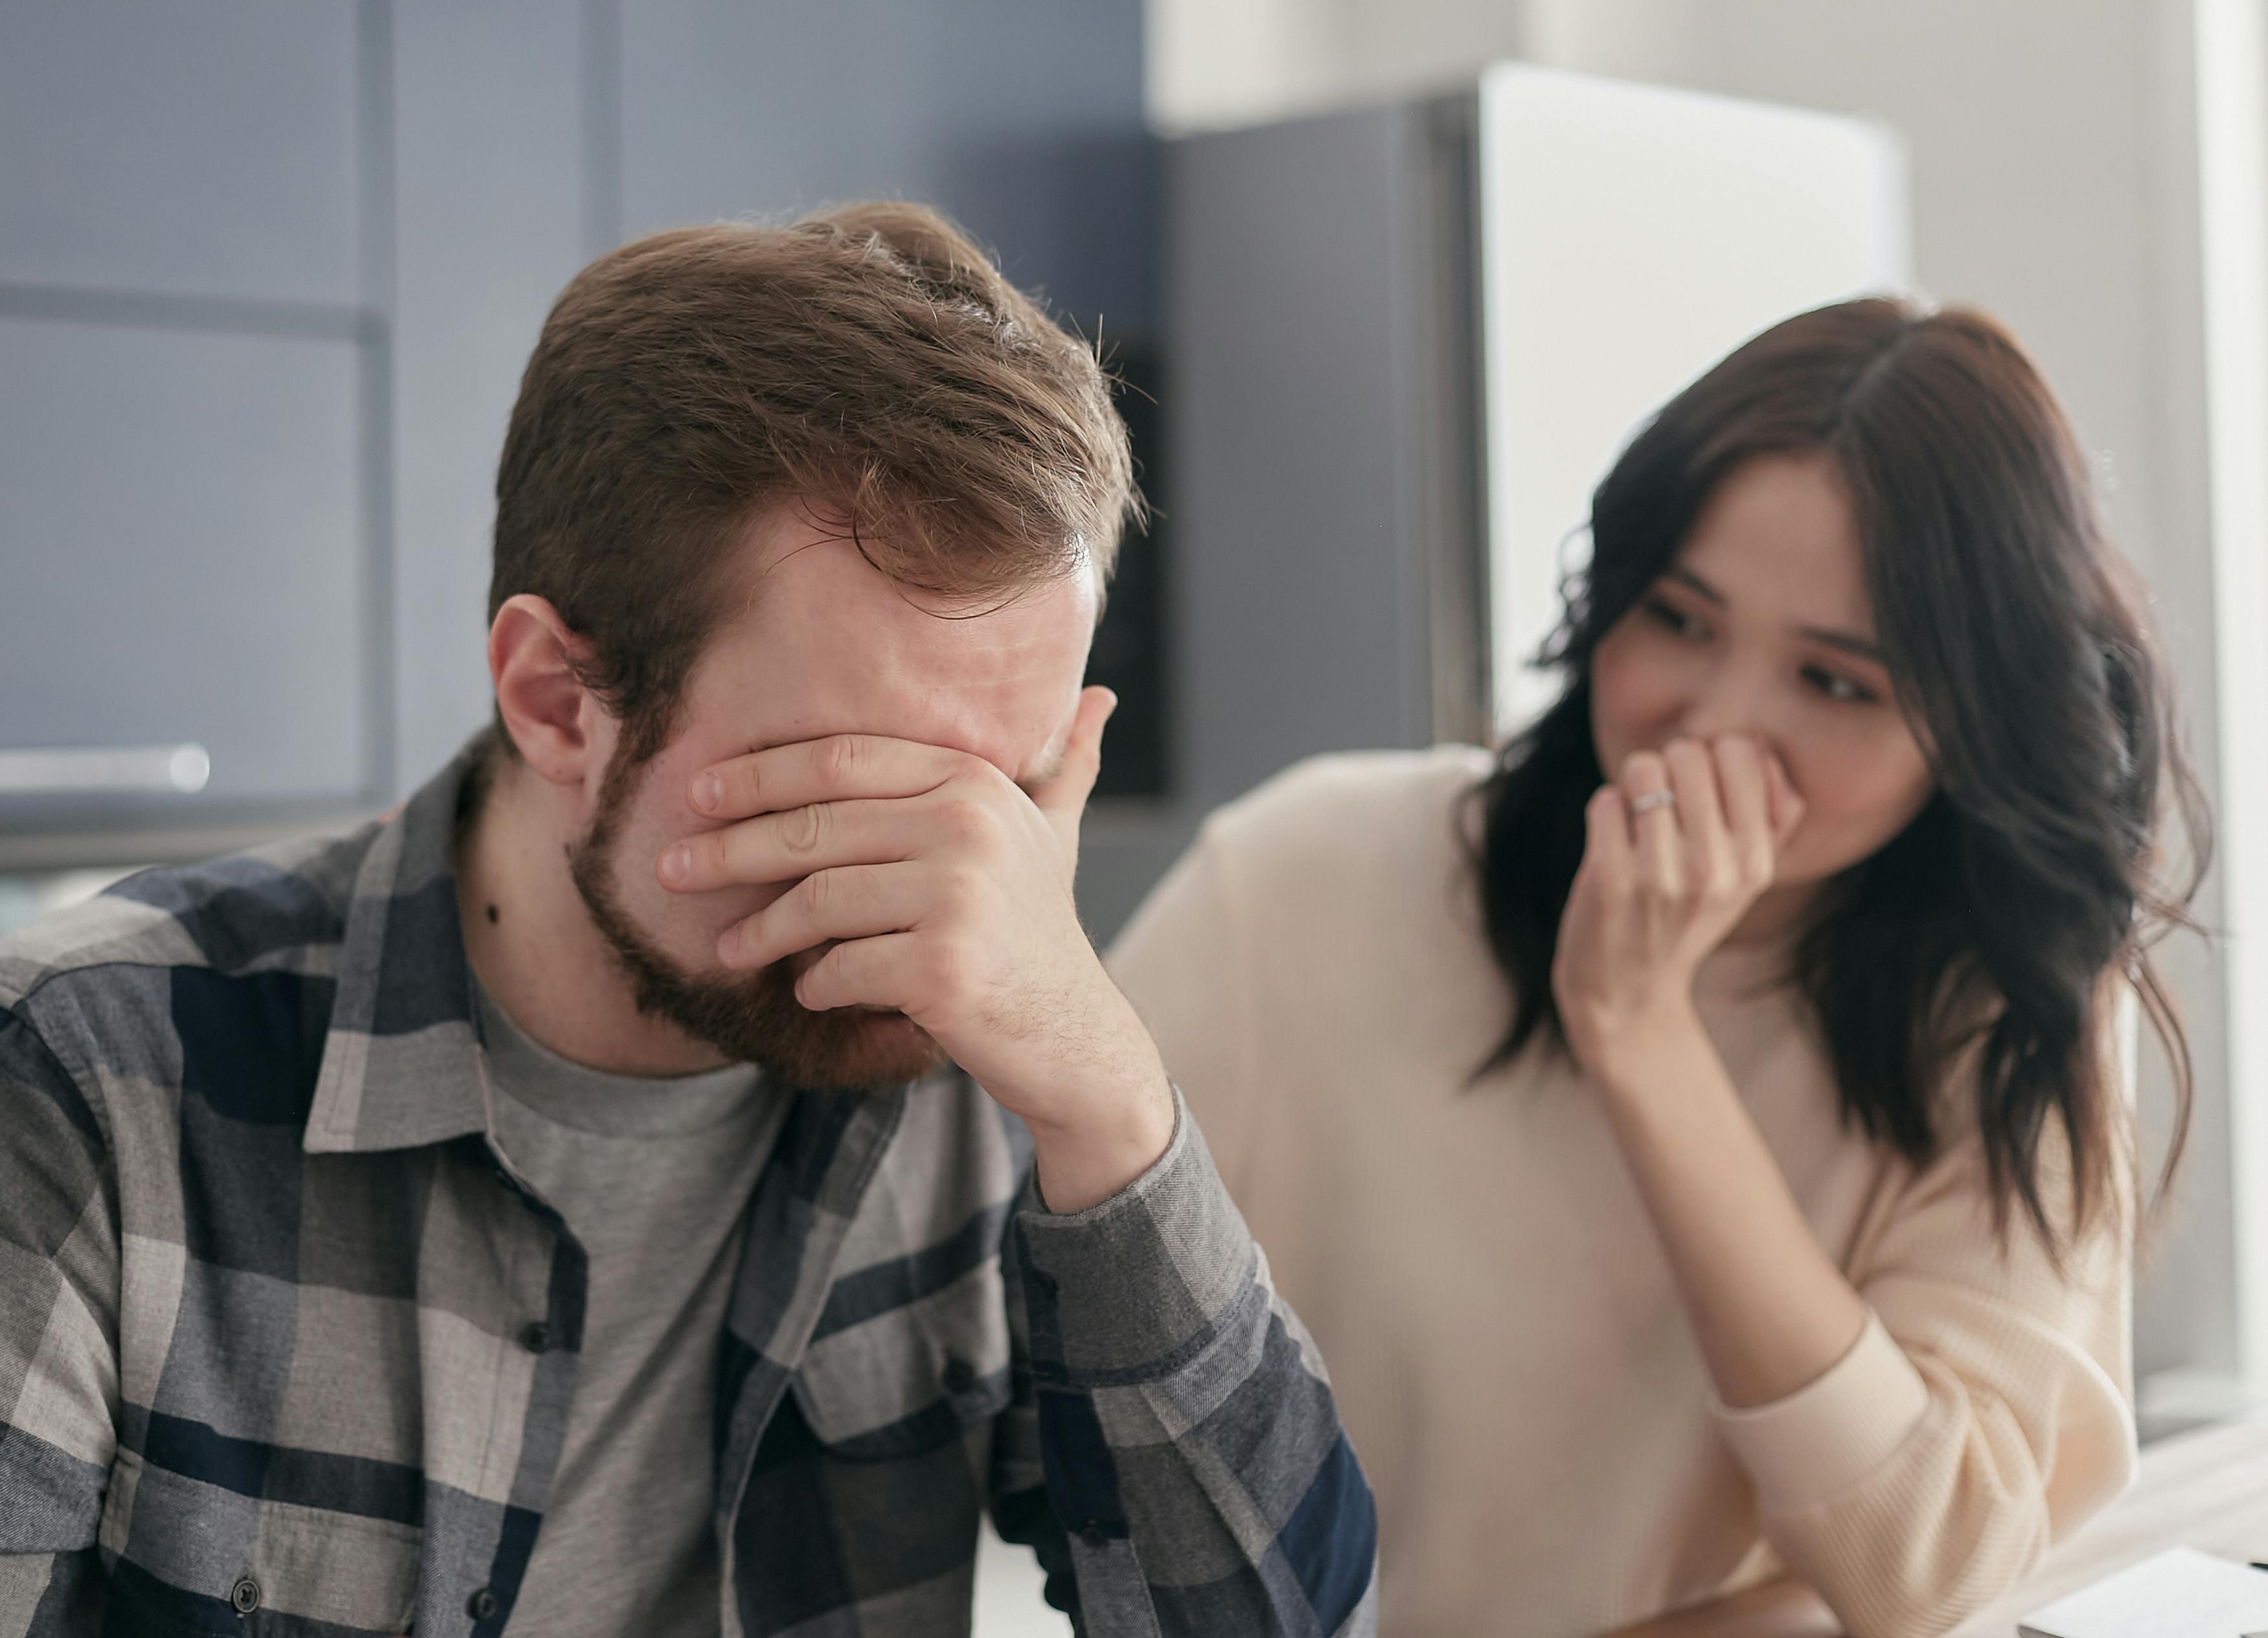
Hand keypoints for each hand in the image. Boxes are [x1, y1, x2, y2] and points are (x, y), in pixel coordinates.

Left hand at [657, 686, 1172, 1210]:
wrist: (1078, 1039)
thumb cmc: (1039, 931)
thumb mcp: (1050, 836)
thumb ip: (1061, 766)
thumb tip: (1100, 695)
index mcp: (974, 780)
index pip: (838, 761)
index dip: (757, 774)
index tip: (698, 793)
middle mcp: (969, 827)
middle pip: (812, 827)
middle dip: (728, 848)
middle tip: (670, 867)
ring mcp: (959, 897)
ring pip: (817, 902)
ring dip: (760, 930)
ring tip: (729, 948)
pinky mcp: (943, 968)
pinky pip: (839, 968)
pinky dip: (814, 984)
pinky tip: (812, 990)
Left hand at [1551, 736, 1803, 1078]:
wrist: (1627, 988)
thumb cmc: (1685, 917)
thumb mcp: (1745, 878)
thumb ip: (1772, 815)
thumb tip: (1763, 749)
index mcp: (1756, 862)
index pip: (1743, 753)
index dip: (1713, 755)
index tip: (1700, 786)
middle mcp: (1714, 869)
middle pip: (1689, 753)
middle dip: (1668, 765)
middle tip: (1661, 802)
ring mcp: (1661, 875)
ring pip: (1643, 768)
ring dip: (1633, 786)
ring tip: (1637, 819)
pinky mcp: (1609, 878)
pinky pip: (1605, 800)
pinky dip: (1605, 811)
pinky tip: (1613, 841)